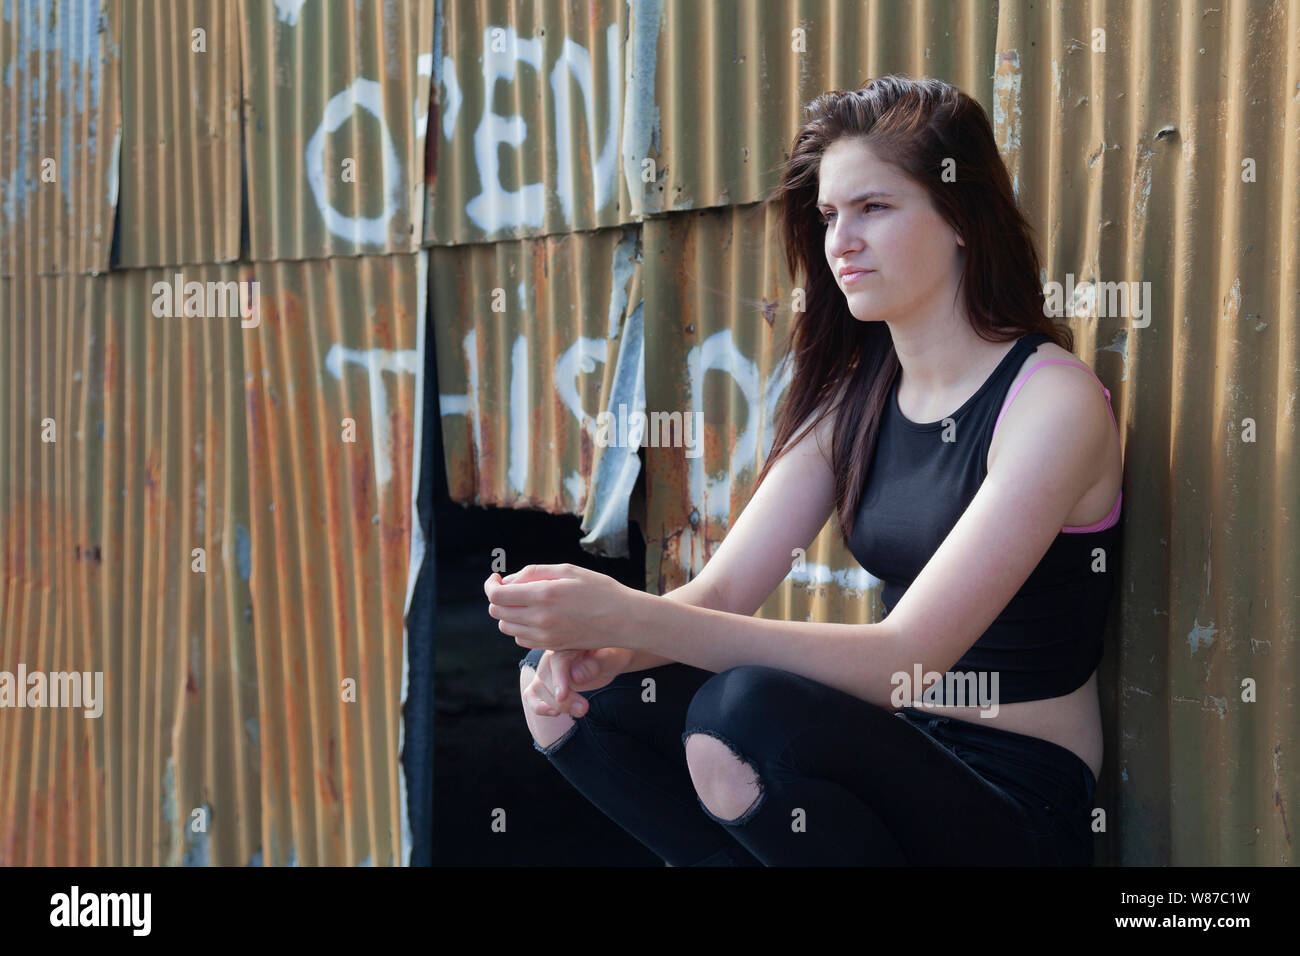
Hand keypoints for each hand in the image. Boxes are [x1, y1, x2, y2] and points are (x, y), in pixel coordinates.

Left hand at [485, 564, 639, 651]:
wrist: (624, 619)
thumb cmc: (599, 589)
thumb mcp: (567, 570)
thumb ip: (534, 572)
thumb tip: (508, 581)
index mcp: (543, 595)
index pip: (497, 595)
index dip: (490, 585)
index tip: (495, 579)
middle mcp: (540, 618)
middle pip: (497, 613)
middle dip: (497, 598)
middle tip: (509, 588)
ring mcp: (545, 636)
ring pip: (506, 627)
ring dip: (507, 613)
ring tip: (524, 601)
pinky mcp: (551, 647)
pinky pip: (521, 639)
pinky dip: (520, 627)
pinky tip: (535, 616)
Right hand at [523, 647, 633, 717]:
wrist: (610, 657)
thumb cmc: (612, 653)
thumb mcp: (612, 657)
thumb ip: (596, 664)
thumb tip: (575, 676)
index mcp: (568, 641)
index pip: (557, 659)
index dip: (558, 678)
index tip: (561, 696)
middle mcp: (552, 652)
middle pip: (545, 675)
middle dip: (562, 698)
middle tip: (584, 708)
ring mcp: (546, 668)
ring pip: (538, 687)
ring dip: (555, 705)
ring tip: (581, 710)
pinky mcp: (544, 683)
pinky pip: (532, 695)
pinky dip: (538, 706)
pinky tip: (554, 714)